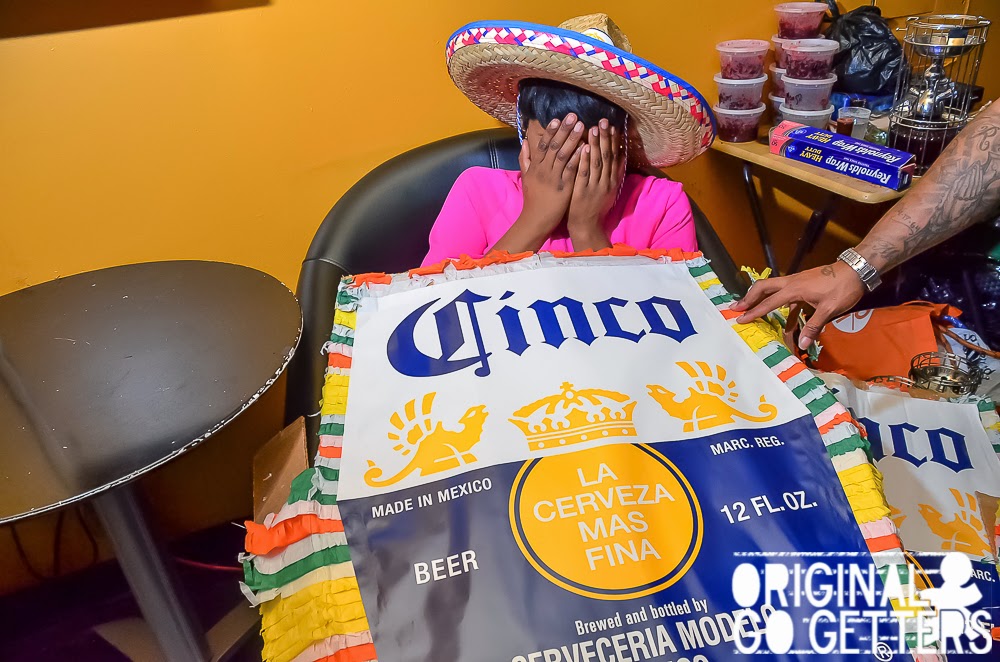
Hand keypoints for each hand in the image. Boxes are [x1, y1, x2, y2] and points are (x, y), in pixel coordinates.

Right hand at [518, 114, 585, 233]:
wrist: (535, 219)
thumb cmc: (533, 199)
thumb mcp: (526, 177)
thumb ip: (525, 159)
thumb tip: (524, 142)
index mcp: (535, 166)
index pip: (542, 144)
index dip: (550, 131)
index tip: (557, 118)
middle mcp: (543, 169)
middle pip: (553, 146)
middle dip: (563, 130)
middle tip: (573, 115)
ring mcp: (553, 178)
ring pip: (562, 154)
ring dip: (572, 139)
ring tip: (581, 126)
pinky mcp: (563, 187)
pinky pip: (570, 169)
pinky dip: (577, 158)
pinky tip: (584, 147)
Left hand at [568, 119, 623, 248]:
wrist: (587, 226)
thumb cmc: (595, 207)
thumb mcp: (609, 190)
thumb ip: (614, 173)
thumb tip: (621, 156)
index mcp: (612, 181)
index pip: (615, 157)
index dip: (614, 141)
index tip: (612, 126)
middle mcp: (606, 182)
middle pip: (607, 156)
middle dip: (605, 138)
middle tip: (603, 121)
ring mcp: (595, 186)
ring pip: (597, 162)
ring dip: (595, 144)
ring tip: (593, 128)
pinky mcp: (582, 191)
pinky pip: (584, 173)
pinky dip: (584, 160)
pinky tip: (582, 147)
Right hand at [729, 261, 864, 348]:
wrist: (856, 270)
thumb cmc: (843, 288)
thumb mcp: (829, 309)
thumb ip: (813, 326)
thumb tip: (801, 345)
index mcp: (794, 289)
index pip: (769, 302)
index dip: (754, 312)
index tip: (739, 319)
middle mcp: (791, 282)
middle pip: (763, 287)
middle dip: (748, 298)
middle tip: (736, 308)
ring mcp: (797, 281)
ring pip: (772, 287)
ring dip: (759, 297)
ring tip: (749, 307)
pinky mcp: (803, 283)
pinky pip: (785, 293)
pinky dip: (777, 302)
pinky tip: (778, 313)